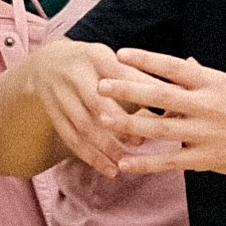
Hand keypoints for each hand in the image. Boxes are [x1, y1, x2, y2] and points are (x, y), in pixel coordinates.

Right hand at [21, 36, 154, 176]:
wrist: (46, 63)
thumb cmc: (94, 64)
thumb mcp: (112, 60)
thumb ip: (139, 76)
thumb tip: (178, 92)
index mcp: (96, 57)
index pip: (122, 76)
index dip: (142, 93)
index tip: (164, 111)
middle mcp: (75, 74)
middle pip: (97, 103)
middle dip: (120, 126)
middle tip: (142, 143)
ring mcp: (60, 95)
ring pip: (83, 125)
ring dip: (105, 147)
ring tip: (125, 164)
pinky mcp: (52, 113)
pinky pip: (71, 138)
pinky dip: (90, 156)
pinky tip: (108, 169)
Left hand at [97, 46, 225, 187]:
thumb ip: (204, 77)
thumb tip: (185, 60)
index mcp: (212, 83)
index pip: (174, 67)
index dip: (146, 60)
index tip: (120, 54)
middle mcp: (207, 106)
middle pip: (161, 96)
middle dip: (128, 90)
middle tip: (100, 85)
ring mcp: (206, 134)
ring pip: (161, 128)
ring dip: (129, 124)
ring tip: (102, 119)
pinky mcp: (206, 159)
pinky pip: (170, 161)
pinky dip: (146, 162)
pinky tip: (125, 162)